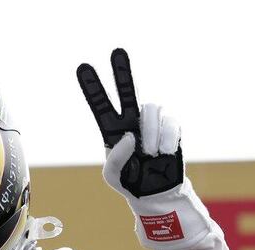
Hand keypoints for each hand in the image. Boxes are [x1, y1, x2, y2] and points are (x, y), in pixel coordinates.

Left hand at [77, 49, 182, 198]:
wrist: (155, 194)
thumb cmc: (130, 182)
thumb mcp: (113, 176)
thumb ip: (115, 158)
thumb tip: (129, 135)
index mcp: (112, 130)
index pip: (101, 105)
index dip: (93, 87)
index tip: (83, 67)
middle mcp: (132, 121)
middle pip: (127, 91)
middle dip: (121, 71)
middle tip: (116, 51)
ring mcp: (152, 124)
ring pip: (151, 110)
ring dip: (150, 133)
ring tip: (150, 153)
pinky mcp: (171, 129)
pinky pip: (170, 123)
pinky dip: (167, 139)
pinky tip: (165, 153)